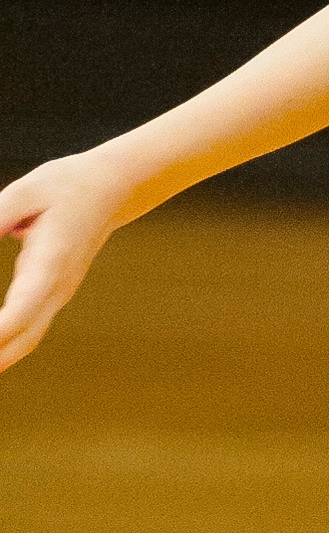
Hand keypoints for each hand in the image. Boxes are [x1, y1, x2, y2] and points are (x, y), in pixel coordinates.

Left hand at [0, 153, 131, 373]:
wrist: (114, 188)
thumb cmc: (69, 185)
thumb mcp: (25, 191)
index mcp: (51, 263)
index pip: (20, 311)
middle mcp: (58, 287)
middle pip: (22, 338)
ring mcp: (59, 294)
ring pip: (26, 341)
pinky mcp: (53, 294)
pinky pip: (28, 330)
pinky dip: (6, 346)